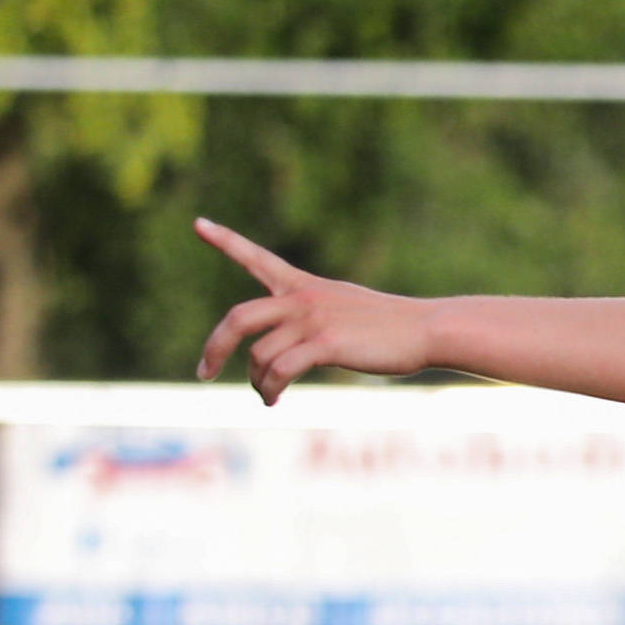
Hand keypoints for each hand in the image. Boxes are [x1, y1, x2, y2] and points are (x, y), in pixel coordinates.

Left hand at [193, 218, 433, 401]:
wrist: (425, 329)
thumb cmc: (391, 327)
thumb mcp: (345, 309)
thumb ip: (313, 318)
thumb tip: (292, 348)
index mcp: (304, 285)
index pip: (256, 257)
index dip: (225, 240)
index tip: (198, 223)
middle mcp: (301, 299)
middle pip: (239, 318)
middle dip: (214, 348)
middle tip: (203, 372)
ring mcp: (312, 321)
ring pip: (259, 355)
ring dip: (257, 382)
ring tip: (268, 397)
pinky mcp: (325, 344)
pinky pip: (281, 371)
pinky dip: (271, 389)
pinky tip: (275, 400)